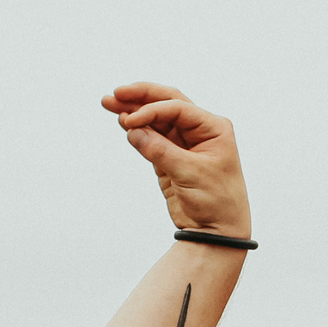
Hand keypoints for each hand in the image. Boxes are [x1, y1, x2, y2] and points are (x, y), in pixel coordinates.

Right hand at [100, 83, 252, 237]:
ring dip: (133, 112)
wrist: (218, 232)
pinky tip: (122, 122)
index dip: (152, 110)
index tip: (130, 121)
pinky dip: (136, 131)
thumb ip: (160, 151)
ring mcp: (184, 143)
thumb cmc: (216, 202)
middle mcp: (200, 131)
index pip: (178, 108)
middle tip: (116, 93)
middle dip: (141, 98)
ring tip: (109, 103)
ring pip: (156, 120)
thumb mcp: (189, 174)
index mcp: (213, 128)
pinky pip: (151, 137)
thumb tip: (132, 131)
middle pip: (167, 104)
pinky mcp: (170, 157)